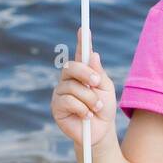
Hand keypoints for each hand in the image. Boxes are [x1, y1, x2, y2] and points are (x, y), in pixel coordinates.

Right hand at [51, 27, 117, 148]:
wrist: (100, 134)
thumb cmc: (103, 111)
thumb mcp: (106, 91)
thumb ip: (99, 73)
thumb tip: (93, 55)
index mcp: (82, 73)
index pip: (80, 55)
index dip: (82, 41)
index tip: (84, 29)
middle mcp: (68, 80)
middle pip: (71, 67)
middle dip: (86, 73)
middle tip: (97, 83)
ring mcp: (60, 93)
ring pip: (72, 87)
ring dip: (89, 98)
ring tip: (95, 109)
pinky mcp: (56, 107)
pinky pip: (68, 101)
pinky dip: (81, 108)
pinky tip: (86, 116)